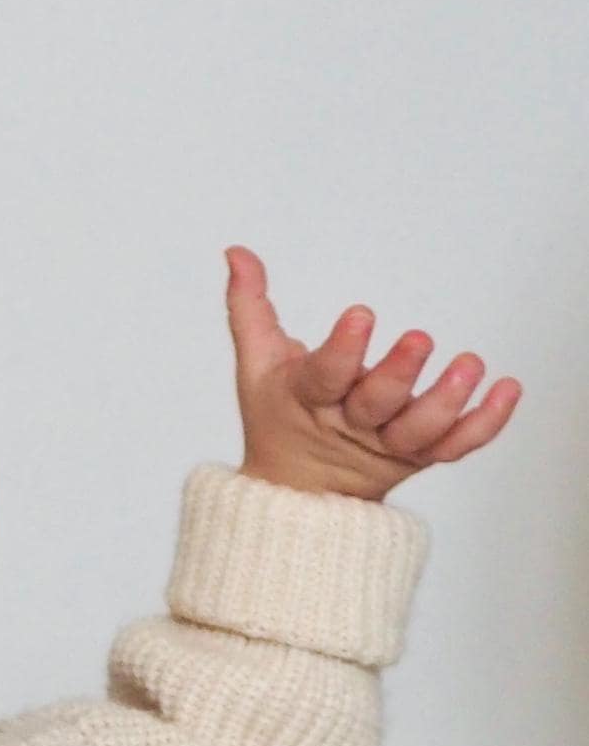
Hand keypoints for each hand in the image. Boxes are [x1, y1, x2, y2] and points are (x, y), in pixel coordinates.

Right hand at [224, 246, 520, 501]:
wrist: (298, 494)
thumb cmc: (280, 417)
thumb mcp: (255, 364)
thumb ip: (249, 306)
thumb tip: (237, 251)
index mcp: (308, 401)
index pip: (324, 377)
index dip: (343, 349)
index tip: (362, 314)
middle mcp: (351, 427)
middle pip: (377, 406)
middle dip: (399, 374)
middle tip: (422, 338)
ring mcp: (388, 446)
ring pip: (421, 431)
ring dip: (449, 401)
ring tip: (471, 364)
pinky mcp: (419, 457)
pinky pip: (457, 446)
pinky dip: (486, 423)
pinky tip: (507, 389)